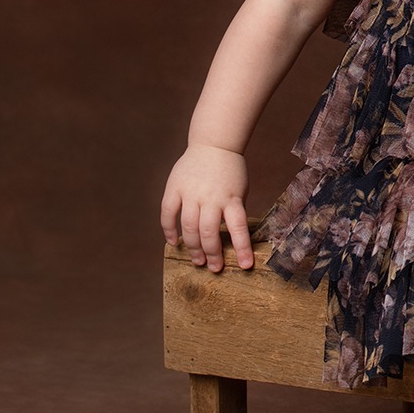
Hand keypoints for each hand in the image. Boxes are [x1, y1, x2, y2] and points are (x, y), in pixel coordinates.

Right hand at [160, 144, 254, 271]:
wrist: (213, 144)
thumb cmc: (230, 171)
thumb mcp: (240, 191)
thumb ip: (233, 212)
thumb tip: (230, 240)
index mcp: (232, 198)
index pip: (239, 227)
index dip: (242, 248)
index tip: (245, 266)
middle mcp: (211, 197)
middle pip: (209, 232)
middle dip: (212, 254)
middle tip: (214, 268)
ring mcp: (191, 193)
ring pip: (188, 227)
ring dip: (192, 248)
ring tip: (197, 261)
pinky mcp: (175, 187)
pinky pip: (168, 213)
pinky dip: (168, 230)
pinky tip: (174, 243)